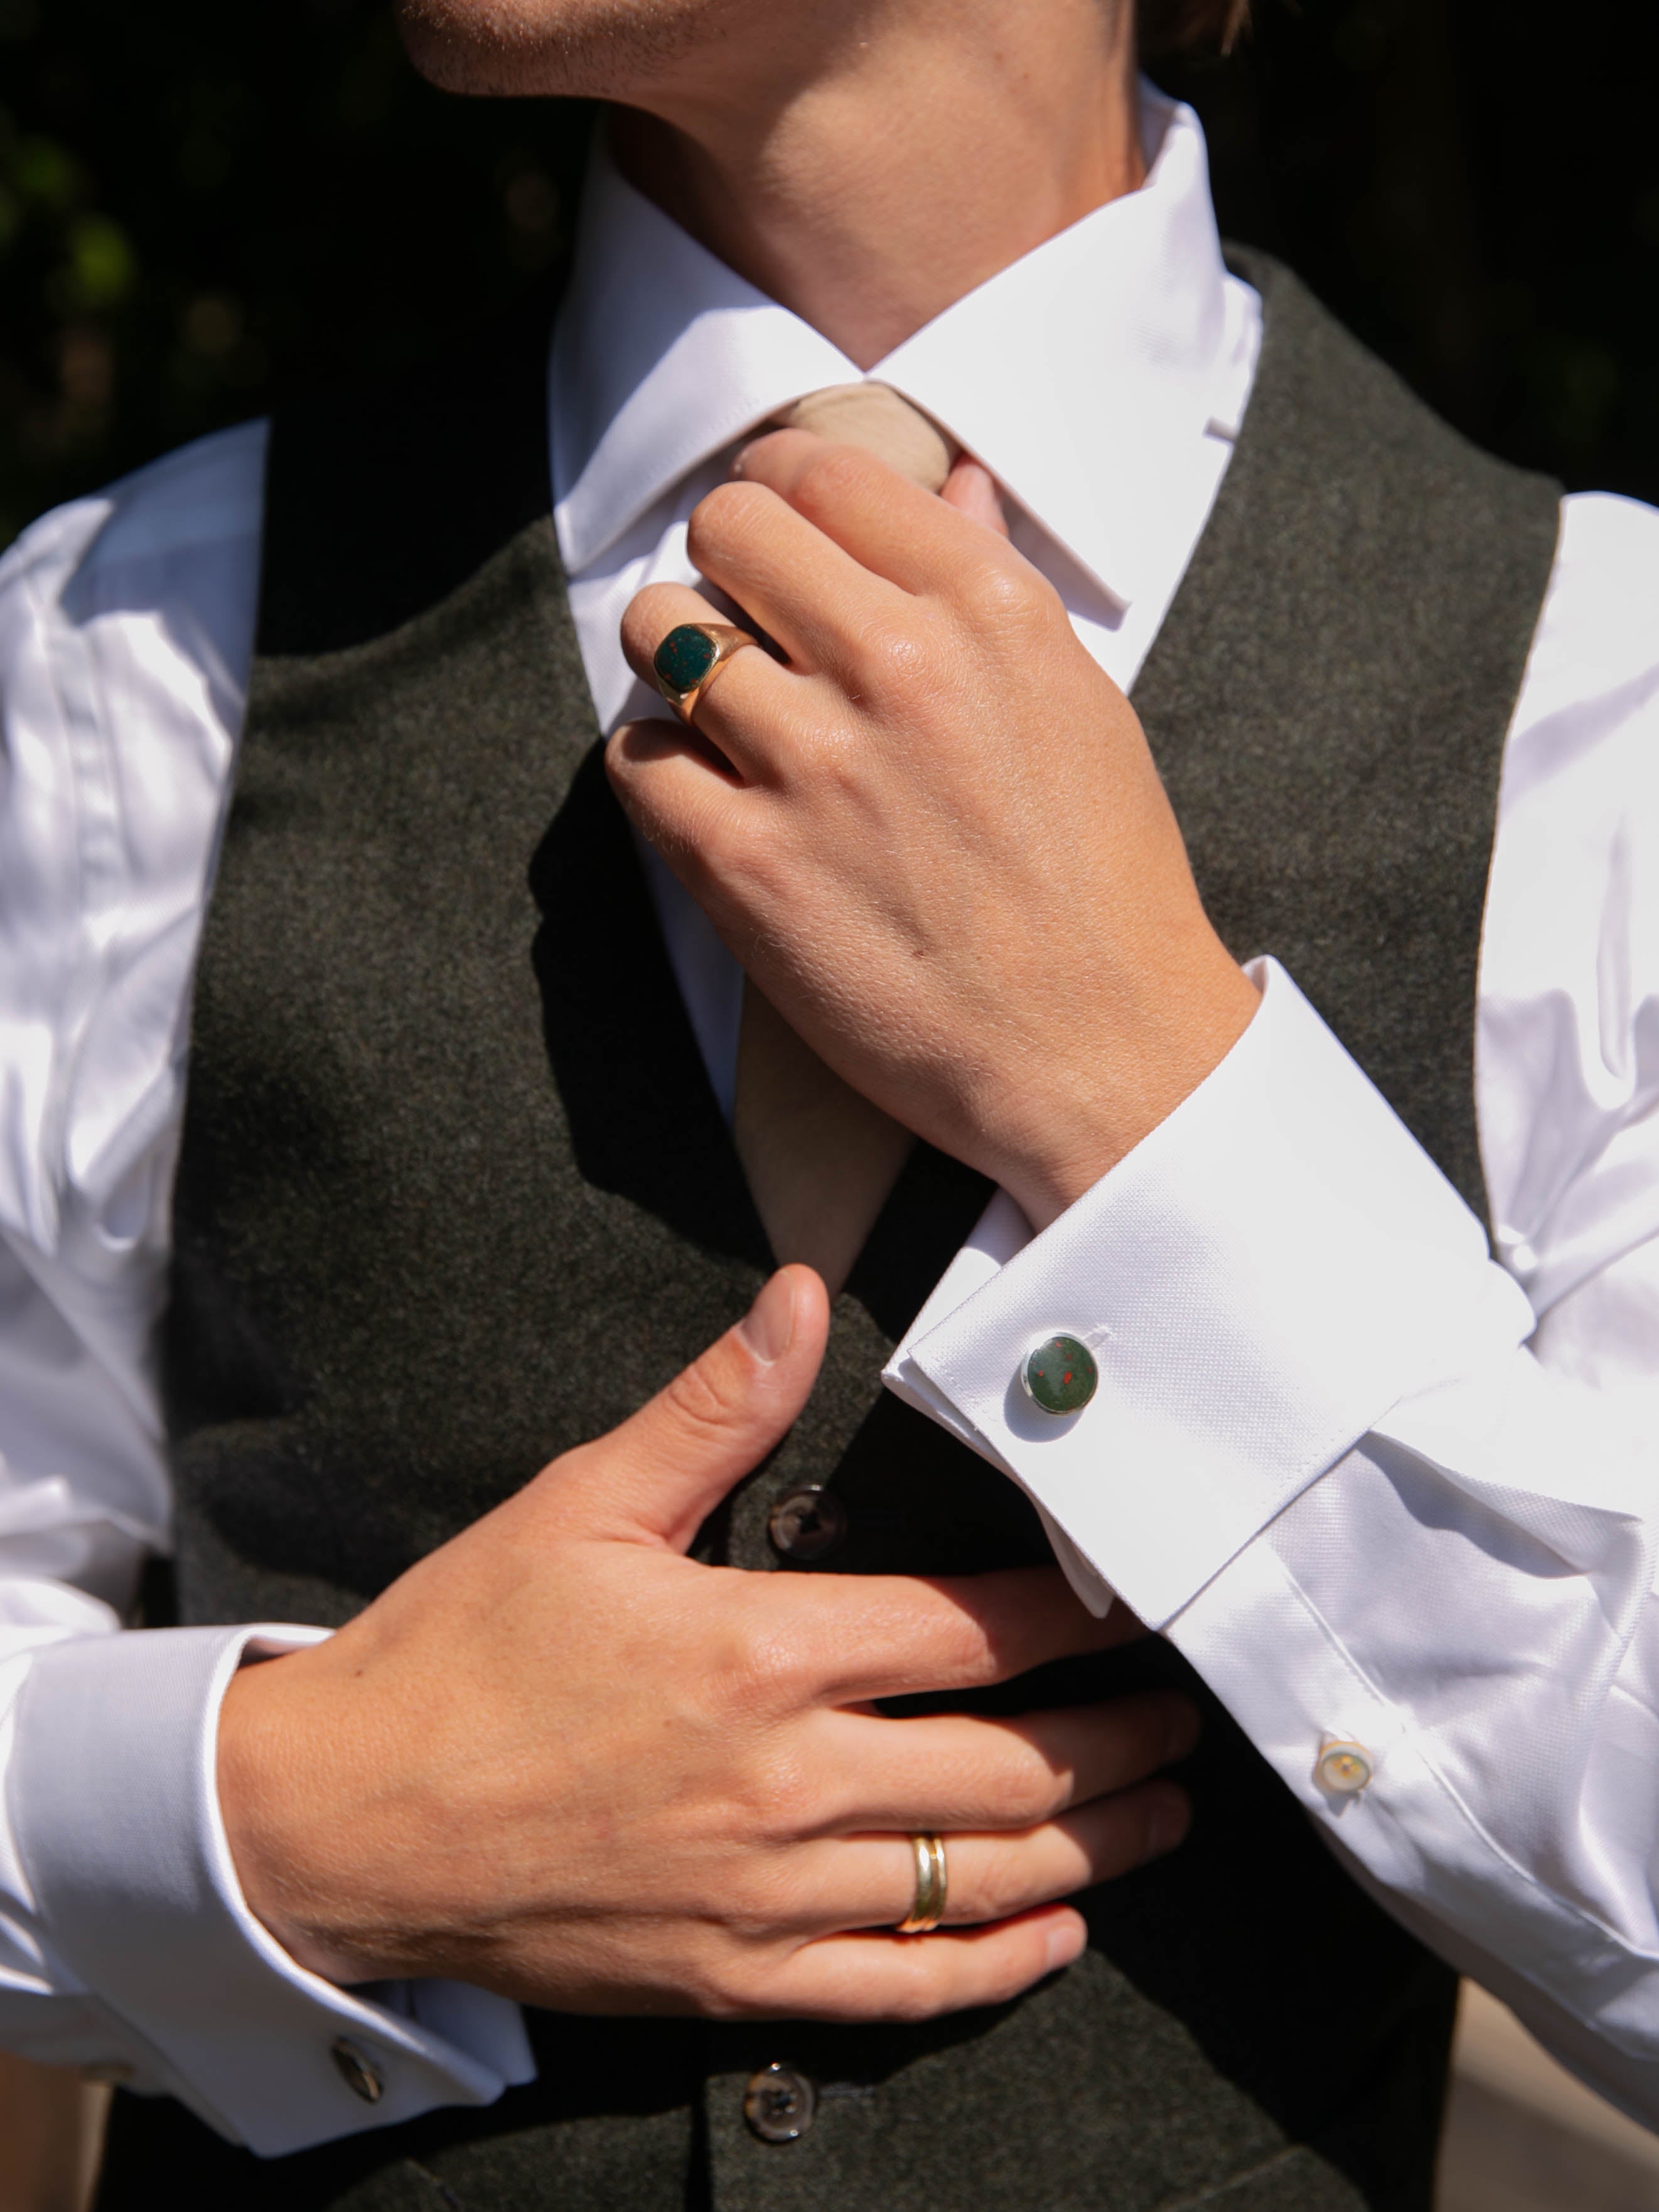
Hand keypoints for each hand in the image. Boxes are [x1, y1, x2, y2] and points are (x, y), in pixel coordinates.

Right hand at [219, 1268, 1194, 2019]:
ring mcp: (764, 1894)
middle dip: (1117, 1741)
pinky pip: (895, 1987)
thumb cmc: (461, 1653)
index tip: (1130, 1609)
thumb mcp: (581, 1502)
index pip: (971, 1631)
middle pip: (1009, 1765)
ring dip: (1091, 1849)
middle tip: (1181, 1722)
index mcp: (762, 1649)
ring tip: (1158, 1816)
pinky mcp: (730, 1982)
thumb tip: (793, 1297)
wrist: (340, 1821)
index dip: (1071, 1617)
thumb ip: (712, 1408)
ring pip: (974, 1879)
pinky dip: (989, 1969)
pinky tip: (1051, 1941)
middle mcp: (785, 1780)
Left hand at [608, 434, 1258, 1229]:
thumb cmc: (1102, 884)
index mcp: (988, 610)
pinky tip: (706, 794)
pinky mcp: (747, 867)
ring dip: (676, 660)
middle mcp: (898, 668)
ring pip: (662, 633)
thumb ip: (994, 581)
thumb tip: (947, 482)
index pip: (824, 471)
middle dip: (723, 562)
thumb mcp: (1078, 703)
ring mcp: (815, 767)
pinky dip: (657, 766)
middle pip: (729, 528)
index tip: (774, 527)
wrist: (1099, 1052)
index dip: (779, 487)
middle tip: (742, 617)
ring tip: (717, 709)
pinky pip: (637, 759)